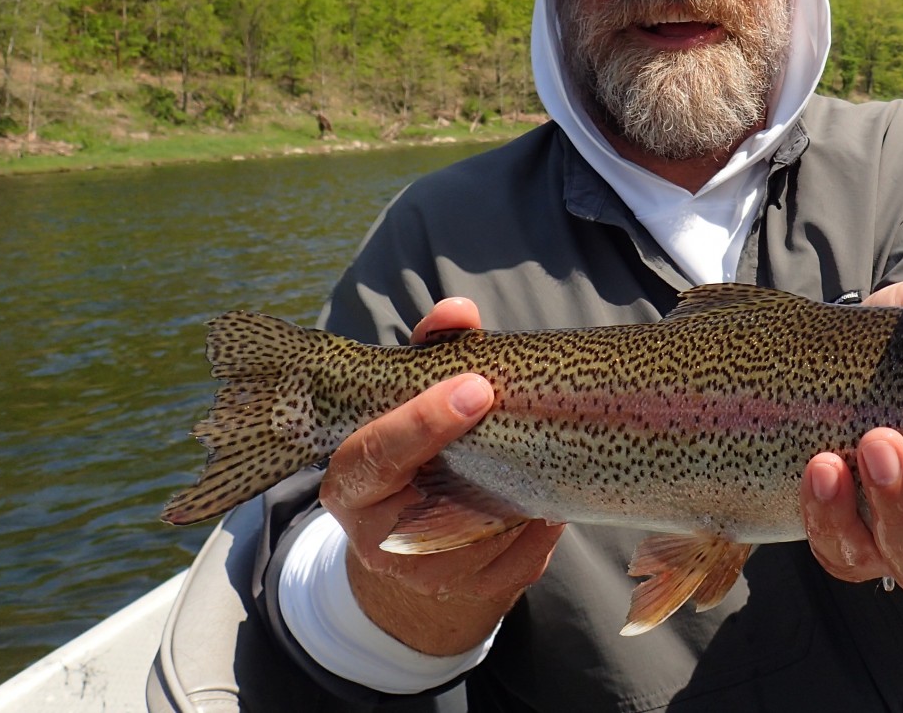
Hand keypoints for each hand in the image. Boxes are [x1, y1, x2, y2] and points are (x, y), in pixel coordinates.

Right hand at [319, 297, 562, 655]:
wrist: (410, 536)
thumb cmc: (412, 449)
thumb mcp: (406, 402)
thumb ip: (429, 353)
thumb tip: (459, 312)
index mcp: (350, 486)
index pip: (377, 456)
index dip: (424, 421)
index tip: (475, 387)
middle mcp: (380, 540)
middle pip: (435, 502)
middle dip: (483, 457)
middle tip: (517, 408)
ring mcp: (429, 574)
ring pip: (486, 532)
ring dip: (519, 489)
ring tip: (545, 445)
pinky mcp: (477, 590)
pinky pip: (523, 558)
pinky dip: (543, 523)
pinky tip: (552, 491)